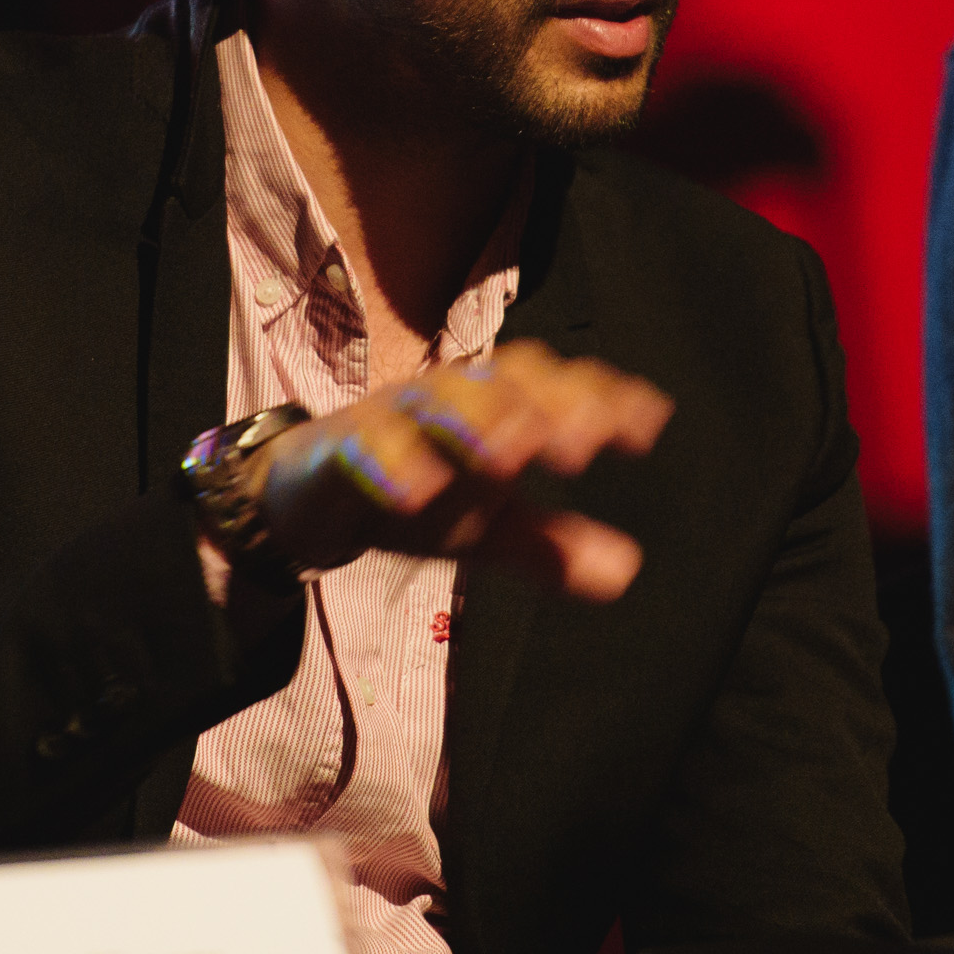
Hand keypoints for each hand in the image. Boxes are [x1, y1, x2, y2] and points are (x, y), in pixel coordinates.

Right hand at [244, 340, 668, 598]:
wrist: (309, 497)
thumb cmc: (412, 493)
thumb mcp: (487, 529)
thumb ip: (551, 548)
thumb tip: (626, 571)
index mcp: (490, 409)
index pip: (551, 387)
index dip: (599, 398)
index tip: (645, 427)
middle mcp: (446, 402)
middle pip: (501, 382)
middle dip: (546, 406)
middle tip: (583, 443)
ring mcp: (392, 419)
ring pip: (434, 403)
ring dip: (475, 422)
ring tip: (511, 457)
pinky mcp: (339, 450)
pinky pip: (362, 446)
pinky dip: (388, 462)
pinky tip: (413, 490)